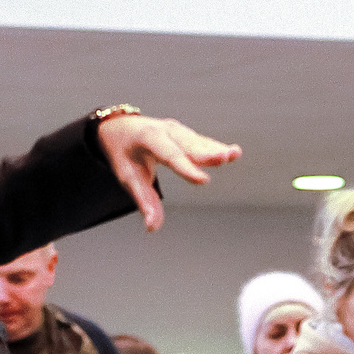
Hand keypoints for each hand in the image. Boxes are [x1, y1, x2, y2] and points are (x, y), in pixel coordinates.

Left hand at [94, 113, 240, 230]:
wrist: (118, 127)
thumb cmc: (123, 152)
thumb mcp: (127, 176)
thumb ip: (144, 201)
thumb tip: (152, 227)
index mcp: (147, 137)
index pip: (170, 155)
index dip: (187, 168)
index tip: (203, 180)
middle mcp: (165, 130)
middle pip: (188, 144)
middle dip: (206, 153)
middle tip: (223, 158)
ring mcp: (177, 130)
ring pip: (198, 142)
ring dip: (217, 149)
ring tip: (234, 154)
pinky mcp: (186, 135)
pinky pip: (202, 142)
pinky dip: (217, 147)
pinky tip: (234, 153)